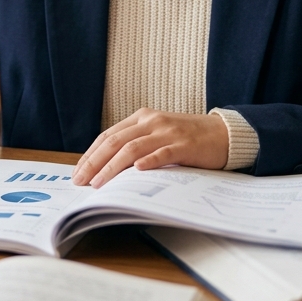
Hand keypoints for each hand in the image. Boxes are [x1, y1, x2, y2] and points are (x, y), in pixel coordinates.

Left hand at [71, 108, 228, 187]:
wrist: (224, 133)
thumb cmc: (188, 138)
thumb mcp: (158, 135)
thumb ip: (136, 144)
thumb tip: (106, 168)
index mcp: (142, 118)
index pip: (108, 136)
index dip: (90, 155)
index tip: (78, 172)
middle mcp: (151, 121)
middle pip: (115, 142)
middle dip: (94, 163)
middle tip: (81, 181)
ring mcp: (168, 132)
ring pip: (132, 148)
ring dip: (112, 167)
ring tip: (99, 183)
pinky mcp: (185, 145)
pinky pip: (163, 153)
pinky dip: (148, 161)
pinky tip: (137, 171)